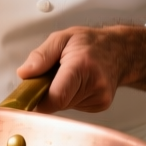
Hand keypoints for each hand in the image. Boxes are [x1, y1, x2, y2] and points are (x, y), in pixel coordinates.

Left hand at [16, 25, 145, 113]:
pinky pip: (74, 106)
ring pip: (65, 106)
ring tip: (69, 76)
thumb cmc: (91, 43)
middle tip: (51, 76)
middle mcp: (94, 84)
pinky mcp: (101, 105)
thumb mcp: (62, 38)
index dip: (38, 103)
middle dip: (48, 92)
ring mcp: (100, 97)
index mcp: (82, 65)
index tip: (26, 102)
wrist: (120, 50)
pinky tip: (79, 84)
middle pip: (57, 102)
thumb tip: (24, 74)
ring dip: (60, 94)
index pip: (56, 97)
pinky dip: (71, 97)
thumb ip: (41, 56)